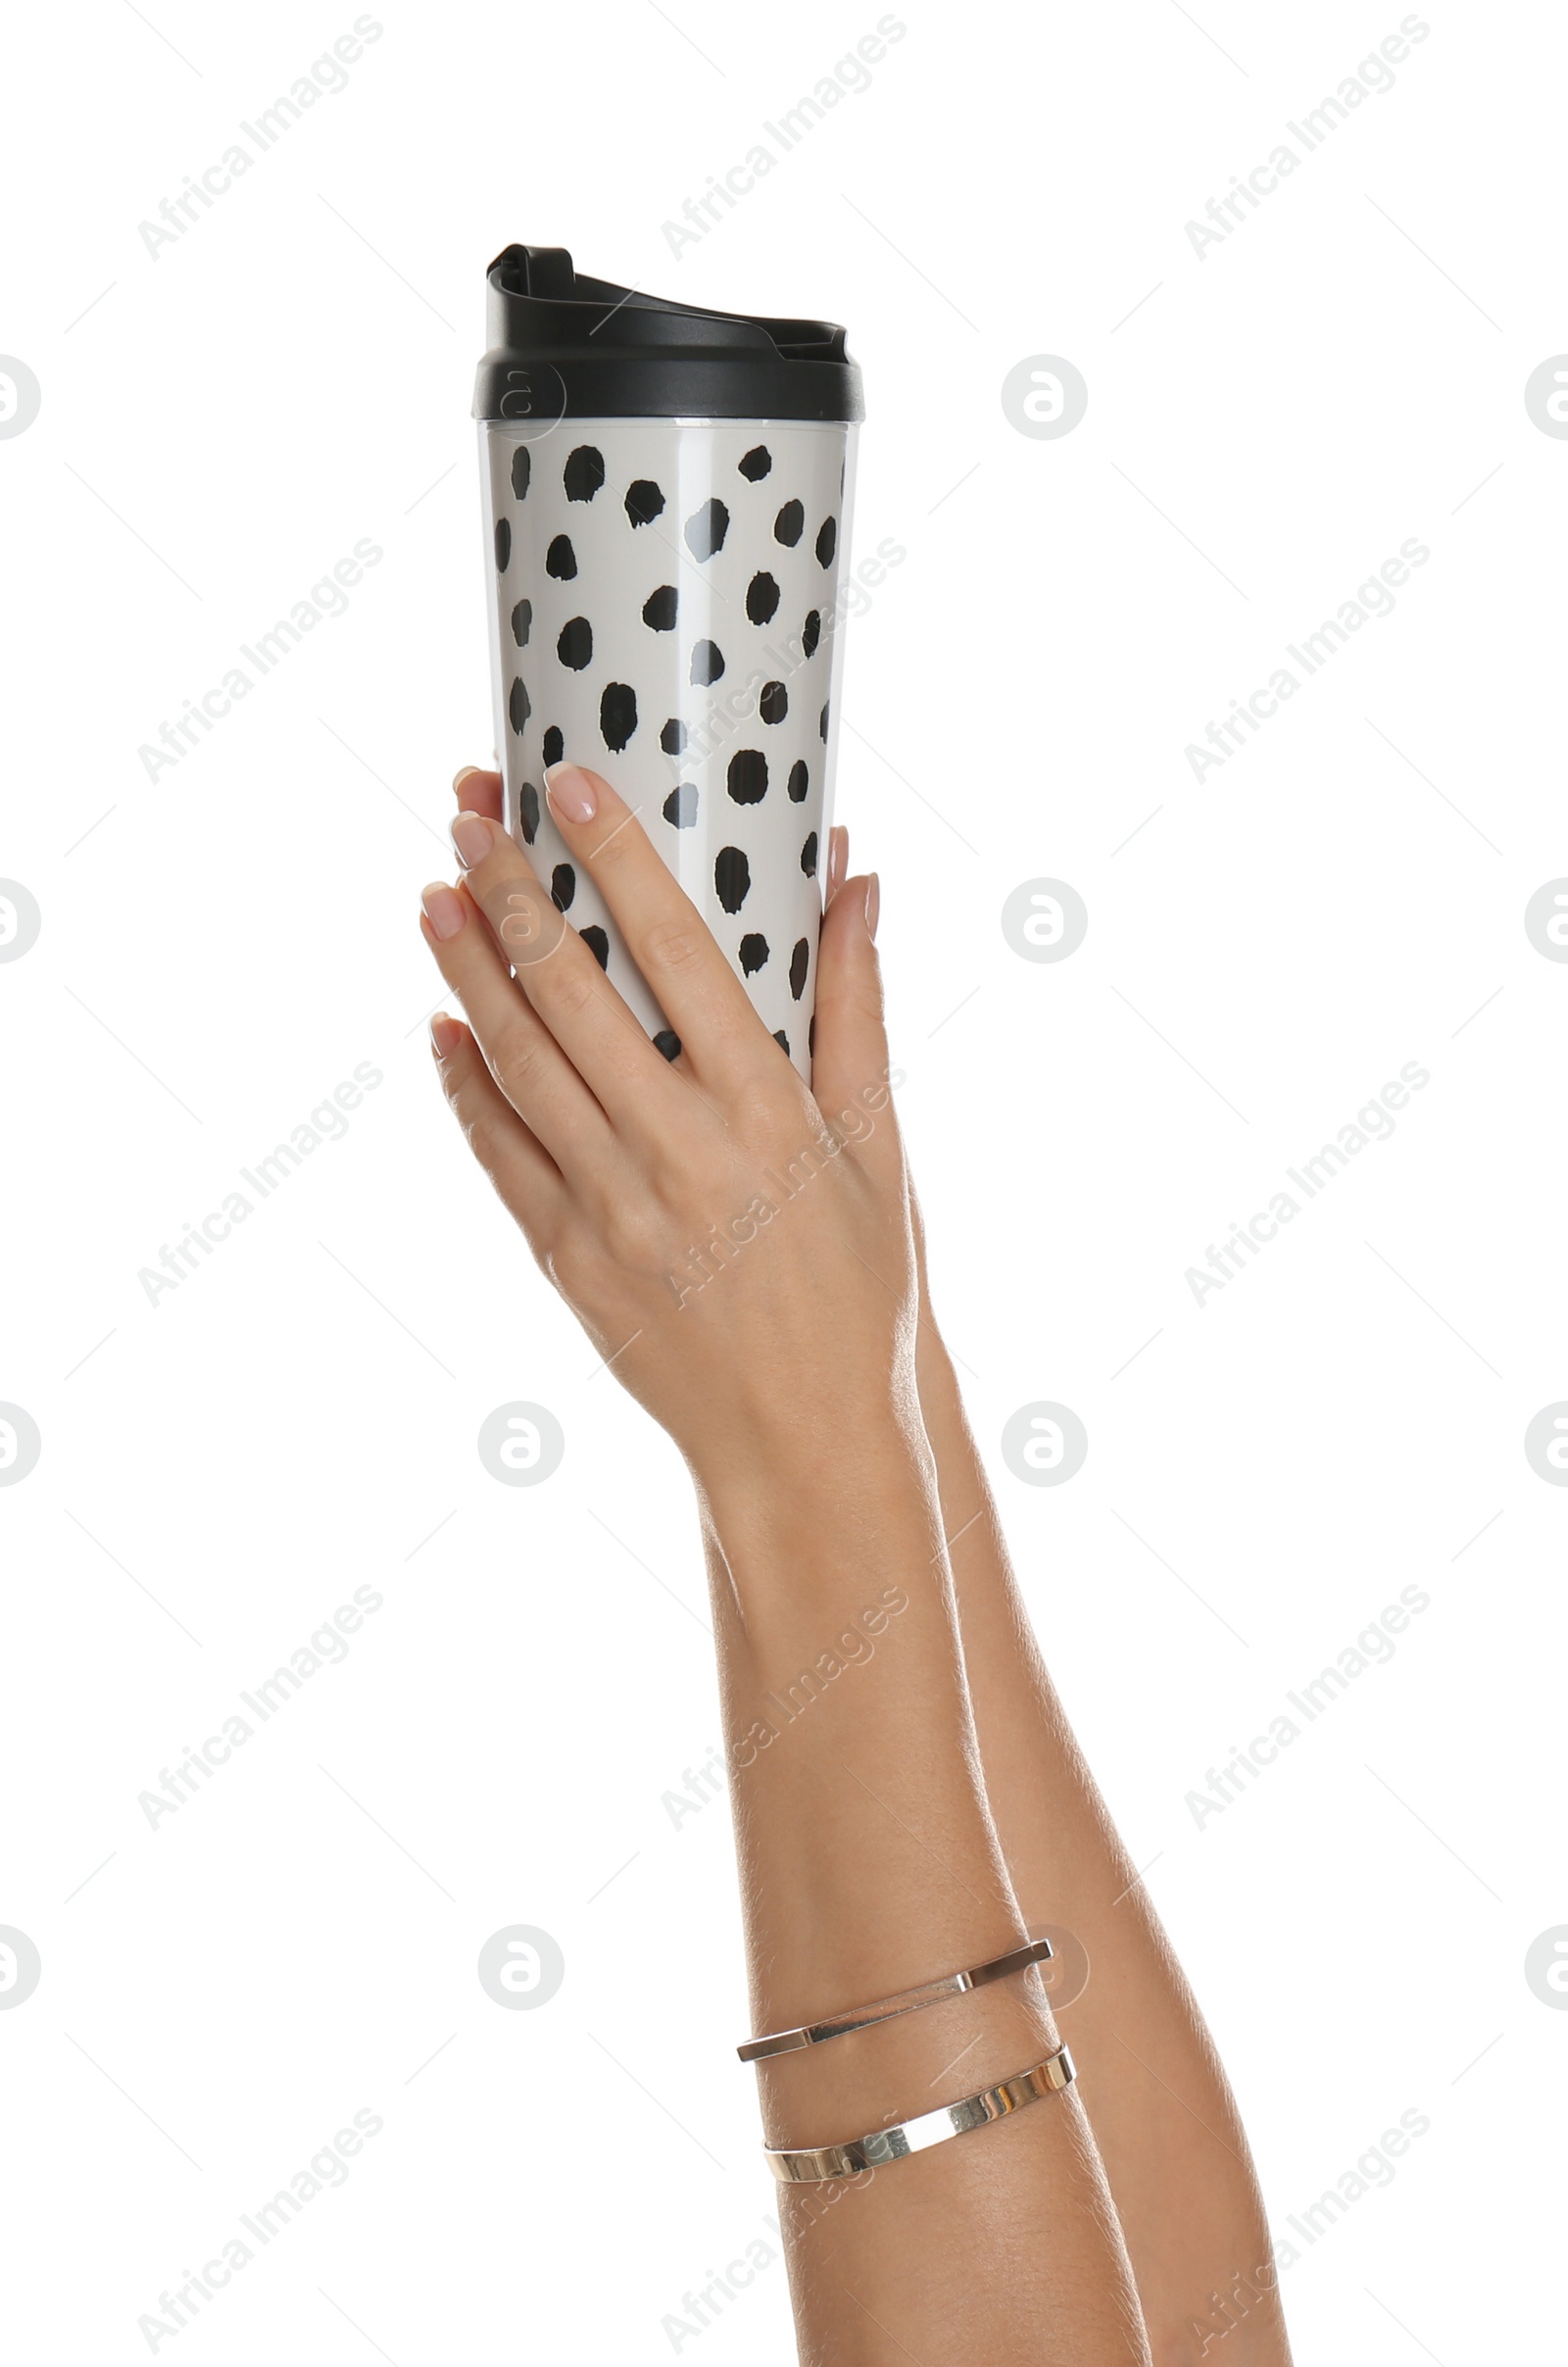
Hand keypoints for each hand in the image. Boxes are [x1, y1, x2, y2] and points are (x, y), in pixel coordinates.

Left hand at [420, 764, 914, 1482]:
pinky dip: (463, 1083)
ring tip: (432, 897)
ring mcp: (613, 1209)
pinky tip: (442, 1025)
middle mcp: (683, 1152)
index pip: (681, 952)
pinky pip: (496, 1153)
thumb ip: (859, 1009)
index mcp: (771, 1112)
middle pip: (574, 994)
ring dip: (466, 972)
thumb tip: (857, 880)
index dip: (618, 858)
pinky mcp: (565, 1260)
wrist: (804, 1440)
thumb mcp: (880, 1148)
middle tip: (466, 817)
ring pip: (518, 1063)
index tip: (571, 784)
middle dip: (510, 892)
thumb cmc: (859, 1289)